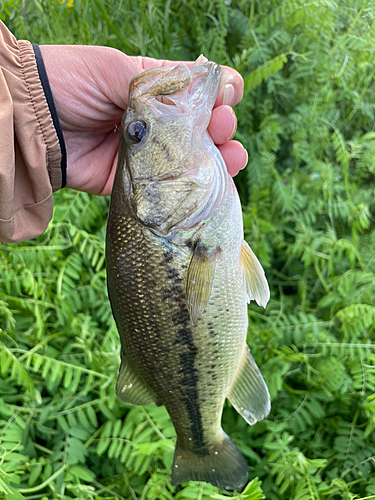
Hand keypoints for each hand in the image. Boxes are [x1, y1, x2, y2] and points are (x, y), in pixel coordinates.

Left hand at [40, 46, 246, 195]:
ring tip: (234, 156)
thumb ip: (165, 83)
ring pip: (191, 160)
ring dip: (218, 158)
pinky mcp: (137, 183)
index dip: (217, 94)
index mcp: (152, 90)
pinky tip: (217, 180)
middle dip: (221, 126)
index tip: (229, 96)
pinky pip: (171, 188)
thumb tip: (211, 86)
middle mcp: (154, 125)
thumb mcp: (119, 71)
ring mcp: (148, 156)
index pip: (195, 93)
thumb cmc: (73, 83)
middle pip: (199, 128)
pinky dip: (195, 186)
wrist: (34, 122)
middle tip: (225, 127)